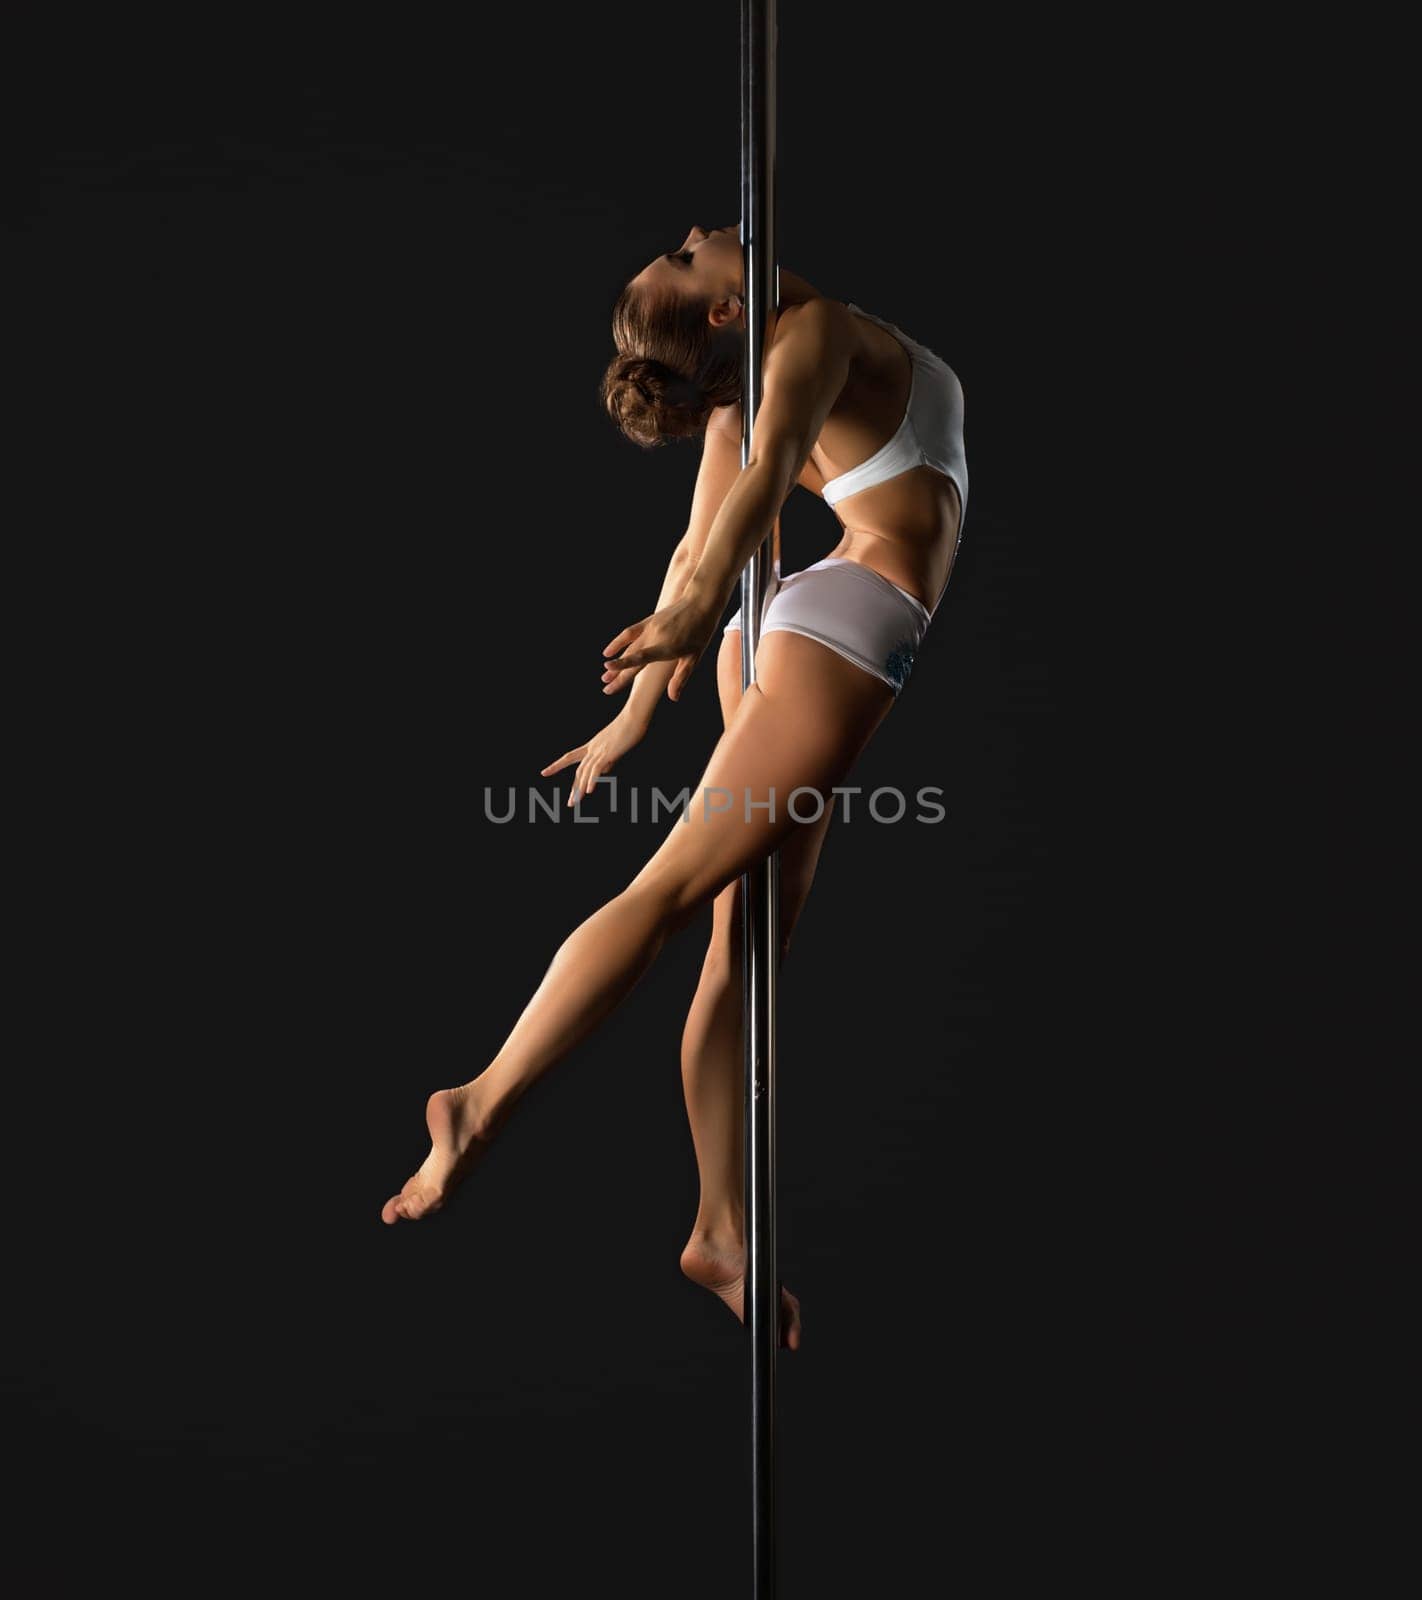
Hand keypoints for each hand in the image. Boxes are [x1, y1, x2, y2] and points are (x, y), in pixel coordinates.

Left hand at [540, 706, 649, 806]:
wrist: (634, 715)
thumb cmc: (629, 728)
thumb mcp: (616, 747)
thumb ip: (609, 760)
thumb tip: (603, 772)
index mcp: (592, 745)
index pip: (570, 757)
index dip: (557, 765)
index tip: (544, 772)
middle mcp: (592, 748)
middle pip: (578, 770)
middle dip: (574, 788)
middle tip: (570, 804)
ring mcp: (599, 750)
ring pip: (585, 772)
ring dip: (580, 789)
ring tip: (575, 802)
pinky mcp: (608, 752)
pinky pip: (596, 768)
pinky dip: (592, 780)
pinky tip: (589, 791)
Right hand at [601, 591, 718, 702]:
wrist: (700, 602)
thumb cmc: (701, 631)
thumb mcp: (695, 657)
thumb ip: (681, 677)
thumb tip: (673, 698)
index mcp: (666, 647)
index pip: (640, 658)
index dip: (623, 665)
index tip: (608, 669)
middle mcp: (654, 637)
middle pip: (631, 657)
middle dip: (618, 674)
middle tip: (606, 689)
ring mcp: (650, 628)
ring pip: (628, 648)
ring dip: (616, 662)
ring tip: (605, 675)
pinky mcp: (648, 621)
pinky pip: (629, 633)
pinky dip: (617, 642)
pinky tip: (608, 651)